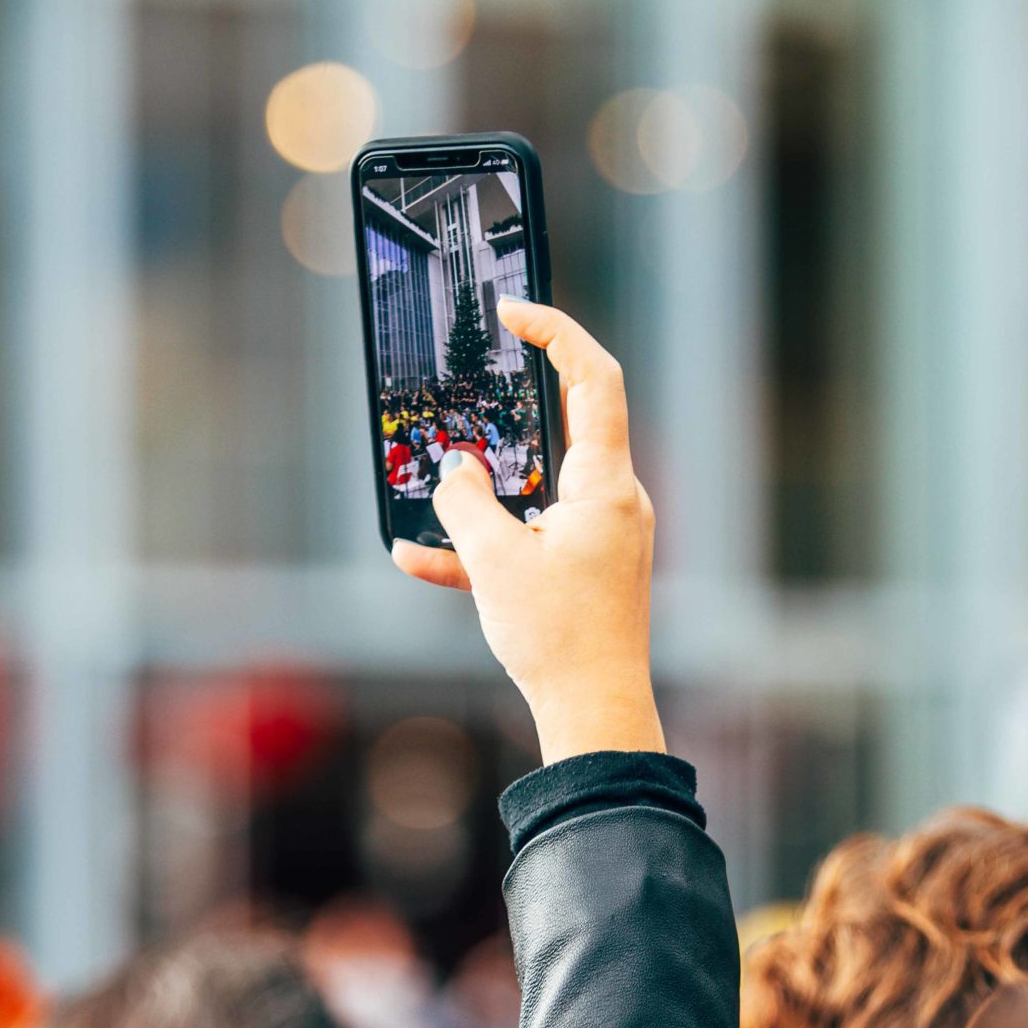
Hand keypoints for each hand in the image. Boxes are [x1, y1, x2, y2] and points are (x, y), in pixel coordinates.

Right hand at [393, 299, 664, 763]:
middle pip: (564, 427)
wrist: (594, 717)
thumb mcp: (495, 561)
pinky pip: (527, 540)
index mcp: (606, 486)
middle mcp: (614, 503)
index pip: (594, 380)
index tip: (514, 310)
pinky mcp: (583, 571)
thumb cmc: (560, 639)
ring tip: (424, 483)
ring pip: (534, 489)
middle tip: (471, 379)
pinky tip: (414, 559)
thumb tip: (451, 468)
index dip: (556, 333)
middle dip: (509, 408)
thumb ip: (465, 503)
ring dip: (479, 492)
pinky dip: (480, 545)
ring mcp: (602, 537)